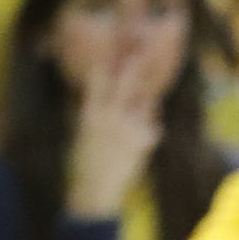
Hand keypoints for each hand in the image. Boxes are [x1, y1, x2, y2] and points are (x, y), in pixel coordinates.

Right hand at [66, 49, 164, 218]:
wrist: (96, 192)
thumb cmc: (86, 164)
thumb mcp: (85, 133)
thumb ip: (97, 113)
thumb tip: (104, 99)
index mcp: (91, 113)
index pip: (98, 79)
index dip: (107, 63)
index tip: (112, 47)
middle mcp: (110, 117)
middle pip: (126, 84)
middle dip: (135, 68)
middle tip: (143, 55)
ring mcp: (127, 129)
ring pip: (144, 104)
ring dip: (148, 101)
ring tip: (150, 96)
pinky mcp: (141, 144)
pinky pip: (153, 129)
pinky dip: (152, 128)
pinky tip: (148, 132)